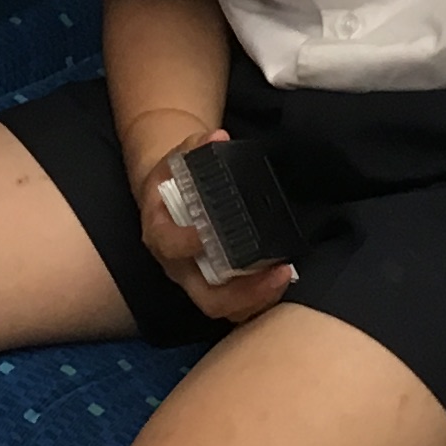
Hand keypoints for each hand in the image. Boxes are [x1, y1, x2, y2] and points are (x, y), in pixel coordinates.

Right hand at [133, 130, 291, 324]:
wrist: (166, 200)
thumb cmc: (173, 182)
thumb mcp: (176, 160)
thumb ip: (193, 148)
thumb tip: (217, 137)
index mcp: (161, 234)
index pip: (169, 246)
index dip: (187, 244)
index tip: (207, 233)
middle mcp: (178, 267)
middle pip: (206, 296)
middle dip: (242, 292)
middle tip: (276, 271)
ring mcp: (197, 282)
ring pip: (224, 308)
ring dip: (256, 300)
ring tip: (284, 276)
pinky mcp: (216, 288)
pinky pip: (237, 307)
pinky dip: (259, 301)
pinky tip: (280, 282)